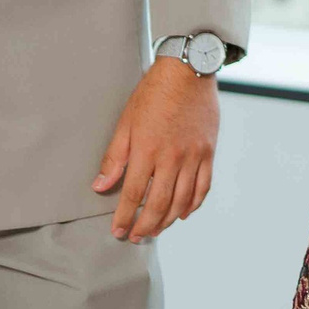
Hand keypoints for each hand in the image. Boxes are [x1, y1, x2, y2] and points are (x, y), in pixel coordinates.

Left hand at [95, 58, 220, 240]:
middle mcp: (172, 157)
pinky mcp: (208, 152)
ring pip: (182, 200)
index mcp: (147, 149)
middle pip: (159, 203)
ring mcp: (194, 155)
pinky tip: (183, 213)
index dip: (124, 216)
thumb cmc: (153, 93)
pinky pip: (203, 186)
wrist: (188, 70)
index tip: (117, 231)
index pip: (133, 194)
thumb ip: (114, 157)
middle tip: (135, 237)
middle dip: (145, 225)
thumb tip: (100, 186)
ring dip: (168, 220)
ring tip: (155, 230)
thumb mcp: (125, 121)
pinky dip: (193, 204)